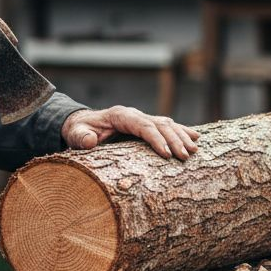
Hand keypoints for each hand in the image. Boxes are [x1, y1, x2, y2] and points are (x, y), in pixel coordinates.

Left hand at [62, 106, 199, 159]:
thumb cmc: (80, 131)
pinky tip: (195, 138)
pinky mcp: (147, 125)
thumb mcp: (75, 134)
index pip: (143, 125)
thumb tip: (90, 141)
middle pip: (160, 124)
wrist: (82, 123)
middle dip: (174, 139)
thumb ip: (80, 137)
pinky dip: (182, 132)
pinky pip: (167, 126)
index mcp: (121, 115)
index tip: (166, 154)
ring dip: (181, 136)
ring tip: (194, 151)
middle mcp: (135, 114)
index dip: (156, 138)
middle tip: (185, 156)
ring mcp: (142, 118)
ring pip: (167, 124)